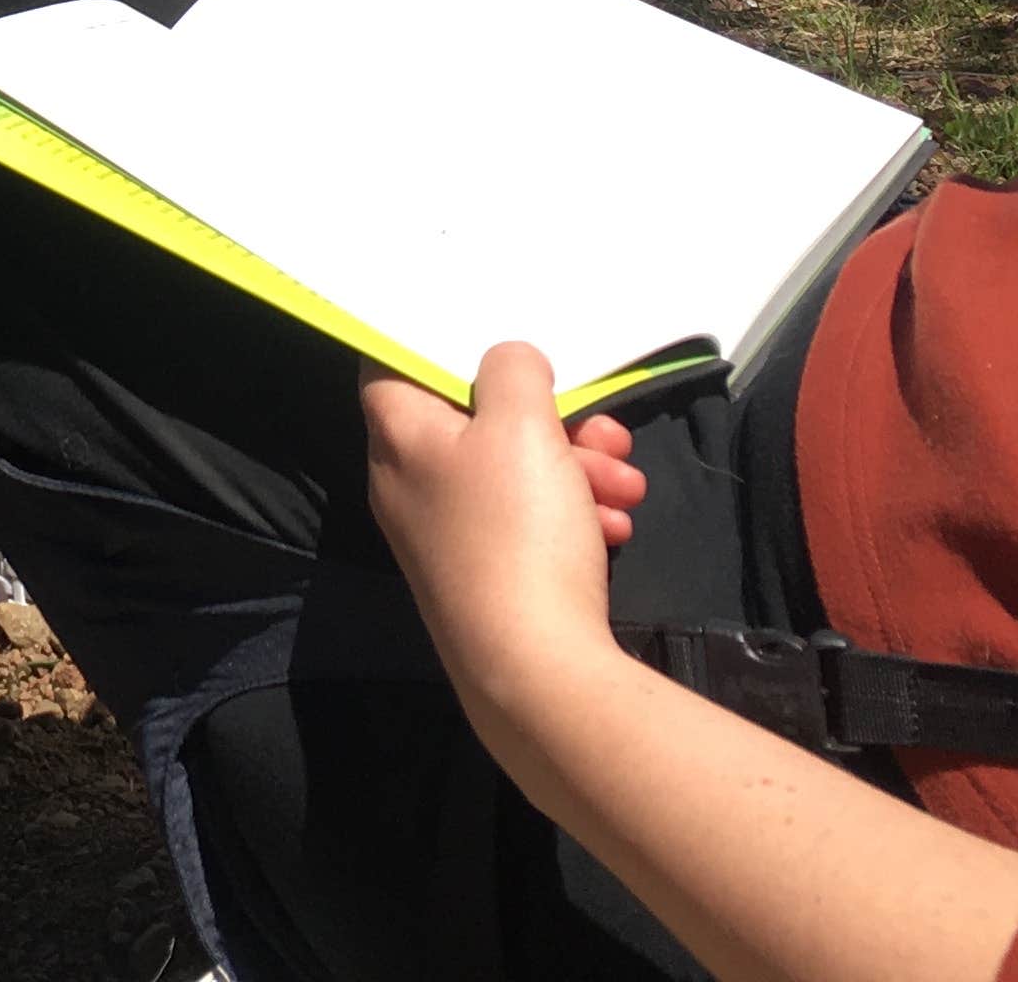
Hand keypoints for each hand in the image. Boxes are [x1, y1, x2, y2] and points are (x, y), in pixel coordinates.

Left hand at [362, 341, 645, 700]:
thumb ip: (512, 372)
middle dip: (553, 421)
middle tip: (602, 432)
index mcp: (399, 438)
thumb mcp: (521, 425)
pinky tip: (614, 527)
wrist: (537, 672)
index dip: (443, 345)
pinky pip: (526, 524)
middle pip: (476, 422)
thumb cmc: (516, 533)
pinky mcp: (484, 578)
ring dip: (578, 469)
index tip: (501, 346)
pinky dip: (572, 516)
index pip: (392, 366)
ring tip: (625, 486)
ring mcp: (445, 536)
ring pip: (513, 474)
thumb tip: (505, 365)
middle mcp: (410, 485)